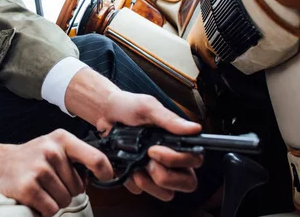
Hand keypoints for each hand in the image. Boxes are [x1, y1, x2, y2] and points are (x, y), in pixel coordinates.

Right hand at [0, 129, 112, 216]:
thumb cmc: (31, 157)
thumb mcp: (54, 146)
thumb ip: (76, 156)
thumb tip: (102, 173)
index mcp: (62, 139)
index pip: (95, 157)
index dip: (105, 171)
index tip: (106, 177)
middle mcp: (51, 151)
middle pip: (78, 187)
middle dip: (67, 190)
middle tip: (51, 182)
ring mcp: (39, 169)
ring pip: (65, 200)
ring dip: (55, 201)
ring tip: (41, 188)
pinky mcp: (28, 187)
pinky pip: (51, 209)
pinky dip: (45, 210)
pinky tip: (35, 198)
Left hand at [66, 68, 203, 200]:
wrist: (104, 112)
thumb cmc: (128, 106)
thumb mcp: (148, 107)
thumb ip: (170, 119)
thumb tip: (195, 128)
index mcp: (179, 141)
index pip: (194, 161)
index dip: (177, 160)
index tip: (154, 150)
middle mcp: (172, 159)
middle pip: (187, 183)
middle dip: (166, 176)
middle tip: (147, 160)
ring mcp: (156, 171)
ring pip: (166, 193)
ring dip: (149, 182)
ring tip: (135, 165)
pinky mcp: (139, 178)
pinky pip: (141, 191)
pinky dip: (131, 181)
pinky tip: (124, 166)